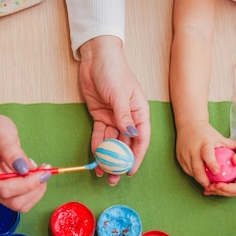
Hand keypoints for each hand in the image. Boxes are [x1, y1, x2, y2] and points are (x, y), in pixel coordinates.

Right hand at [0, 108, 49, 211]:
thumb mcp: (0, 131)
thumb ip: (10, 149)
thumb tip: (23, 168)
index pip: (5, 189)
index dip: (27, 184)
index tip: (42, 172)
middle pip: (14, 202)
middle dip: (34, 188)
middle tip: (44, 169)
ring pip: (20, 204)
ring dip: (36, 190)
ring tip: (38, 169)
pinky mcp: (6, 191)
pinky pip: (23, 200)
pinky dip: (34, 190)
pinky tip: (34, 174)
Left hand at [78, 36, 150, 184]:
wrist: (96, 57)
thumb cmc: (114, 70)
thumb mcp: (120, 94)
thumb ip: (124, 116)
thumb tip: (131, 136)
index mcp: (140, 112)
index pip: (141, 139)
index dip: (136, 157)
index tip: (130, 172)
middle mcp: (129, 118)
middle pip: (126, 145)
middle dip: (120, 163)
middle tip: (114, 179)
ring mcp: (114, 118)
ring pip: (112, 143)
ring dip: (108, 159)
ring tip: (102, 174)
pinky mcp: (101, 116)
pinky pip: (100, 135)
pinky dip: (97, 146)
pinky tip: (94, 158)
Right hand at [175, 120, 235, 188]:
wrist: (188, 125)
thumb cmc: (206, 133)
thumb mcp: (219, 137)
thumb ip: (231, 144)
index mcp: (204, 143)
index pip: (207, 155)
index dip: (212, 164)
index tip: (217, 172)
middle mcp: (193, 149)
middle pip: (197, 168)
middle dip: (204, 180)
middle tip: (211, 187)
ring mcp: (185, 154)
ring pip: (191, 171)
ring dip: (198, 179)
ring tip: (206, 185)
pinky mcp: (180, 158)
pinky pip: (187, 170)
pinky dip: (193, 175)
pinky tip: (199, 178)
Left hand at [203, 138, 235, 196]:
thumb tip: (235, 160)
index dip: (227, 188)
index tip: (217, 185)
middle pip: (232, 192)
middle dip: (220, 191)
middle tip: (209, 188)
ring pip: (228, 192)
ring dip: (217, 192)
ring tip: (207, 189)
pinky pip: (226, 187)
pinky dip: (217, 188)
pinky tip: (208, 186)